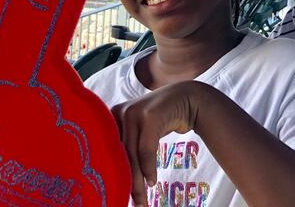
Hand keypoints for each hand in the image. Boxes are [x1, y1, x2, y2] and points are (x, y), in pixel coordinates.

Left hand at [110, 81, 207, 206]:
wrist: (187, 98)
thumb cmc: (162, 119)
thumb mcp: (141, 129)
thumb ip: (127, 145)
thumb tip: (115, 176)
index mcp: (111, 116)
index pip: (106, 151)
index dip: (110, 174)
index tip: (116, 194)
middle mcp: (119, 113)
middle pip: (118, 155)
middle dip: (124, 182)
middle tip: (132, 202)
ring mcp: (134, 112)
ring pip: (131, 155)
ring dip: (137, 181)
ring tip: (141, 200)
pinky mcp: (150, 116)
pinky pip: (146, 149)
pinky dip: (149, 168)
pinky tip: (152, 182)